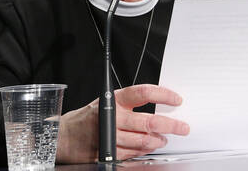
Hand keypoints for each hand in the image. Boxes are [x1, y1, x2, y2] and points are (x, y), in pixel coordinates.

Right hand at [56, 84, 189, 162]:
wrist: (64, 135)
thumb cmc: (90, 116)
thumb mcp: (109, 101)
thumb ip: (132, 103)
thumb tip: (162, 106)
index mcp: (114, 99)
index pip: (144, 93)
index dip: (164, 95)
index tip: (177, 99)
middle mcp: (112, 117)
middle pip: (149, 121)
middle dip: (171, 125)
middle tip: (183, 128)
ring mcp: (108, 136)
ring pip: (143, 141)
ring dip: (158, 141)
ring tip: (164, 139)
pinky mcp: (106, 153)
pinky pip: (132, 154)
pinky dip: (144, 151)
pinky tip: (148, 147)